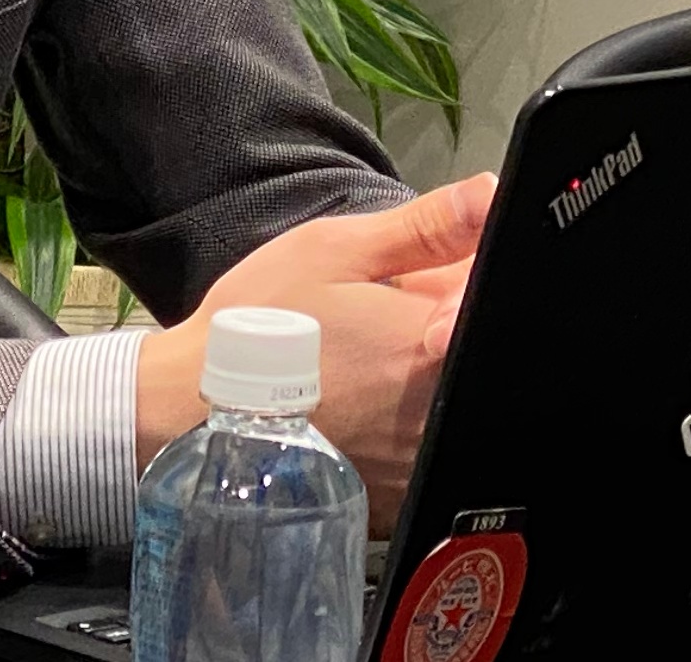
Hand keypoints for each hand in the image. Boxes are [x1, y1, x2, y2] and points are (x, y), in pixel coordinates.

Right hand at [134, 175, 493, 505]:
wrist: (197, 411)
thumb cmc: (261, 326)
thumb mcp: (335, 251)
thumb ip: (426, 226)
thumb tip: (493, 195)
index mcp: (434, 344)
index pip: (491, 297)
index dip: (460, 278)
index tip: (418, 279)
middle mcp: (441, 412)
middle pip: (475, 352)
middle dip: (442, 324)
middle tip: (377, 318)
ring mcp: (421, 462)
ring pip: (449, 399)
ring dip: (422, 374)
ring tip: (362, 363)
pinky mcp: (401, 495)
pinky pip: (424, 445)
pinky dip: (402, 421)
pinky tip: (355, 405)